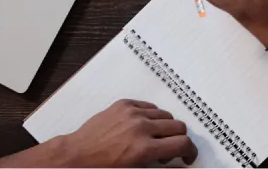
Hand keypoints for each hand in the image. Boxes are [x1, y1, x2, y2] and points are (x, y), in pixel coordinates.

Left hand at [0, 99, 194, 167]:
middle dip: (178, 140)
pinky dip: (151, 115)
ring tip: (154, 138)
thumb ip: (158, 165)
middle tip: (169, 150)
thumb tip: (175, 163)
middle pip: (178, 127)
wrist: (76, 156)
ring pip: (166, 114)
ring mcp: (132, 114)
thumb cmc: (101, 168)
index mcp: (145, 148)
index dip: (190, 152)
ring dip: (165, 127)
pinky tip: (143, 126)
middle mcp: (141, 128)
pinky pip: (149, 106)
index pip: (183, 144)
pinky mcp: (124, 105)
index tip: (187, 156)